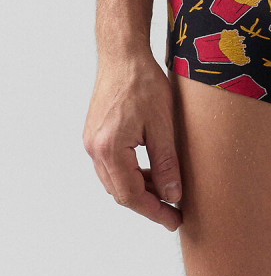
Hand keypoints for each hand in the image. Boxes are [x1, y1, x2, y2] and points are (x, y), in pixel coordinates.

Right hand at [83, 50, 182, 230]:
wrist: (123, 54)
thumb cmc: (144, 82)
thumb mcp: (162, 123)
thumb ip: (166, 162)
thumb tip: (172, 196)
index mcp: (109, 148)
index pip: (130, 195)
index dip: (154, 211)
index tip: (174, 220)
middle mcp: (94, 149)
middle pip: (120, 192)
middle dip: (148, 204)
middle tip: (174, 212)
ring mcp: (92, 142)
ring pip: (115, 181)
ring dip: (139, 189)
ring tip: (166, 192)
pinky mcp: (95, 134)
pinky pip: (112, 166)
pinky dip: (131, 173)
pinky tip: (151, 171)